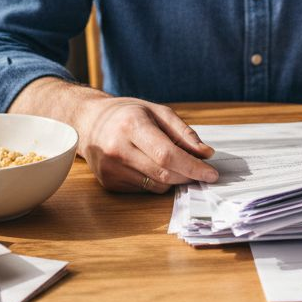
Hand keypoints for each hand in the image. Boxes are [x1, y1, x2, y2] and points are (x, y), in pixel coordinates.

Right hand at [76, 97, 218, 192]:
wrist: (90, 122)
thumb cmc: (128, 114)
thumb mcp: (158, 112)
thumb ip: (184, 133)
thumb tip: (206, 154)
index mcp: (131, 125)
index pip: (167, 154)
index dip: (193, 167)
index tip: (212, 174)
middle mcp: (117, 149)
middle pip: (164, 173)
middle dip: (188, 175)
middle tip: (201, 170)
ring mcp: (110, 168)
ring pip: (156, 185)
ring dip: (173, 179)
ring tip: (173, 163)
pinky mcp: (108, 182)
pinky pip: (144, 189)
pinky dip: (156, 181)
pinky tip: (151, 166)